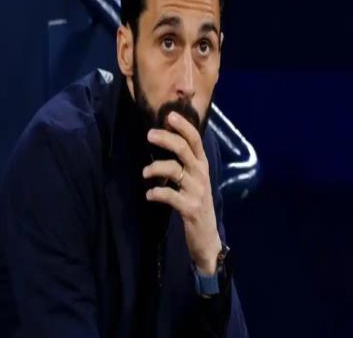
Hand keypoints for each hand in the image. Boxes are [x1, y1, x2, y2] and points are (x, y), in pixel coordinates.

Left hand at [143, 111, 221, 275]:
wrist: (208, 237)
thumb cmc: (196, 203)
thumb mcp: (194, 180)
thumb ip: (185, 162)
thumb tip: (168, 140)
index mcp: (202, 165)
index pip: (196, 140)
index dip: (183, 126)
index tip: (169, 115)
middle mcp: (201, 174)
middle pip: (184, 149)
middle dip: (166, 139)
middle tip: (149, 134)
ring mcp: (197, 191)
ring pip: (175, 170)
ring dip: (155, 168)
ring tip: (144, 173)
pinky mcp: (191, 208)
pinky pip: (170, 195)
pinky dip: (156, 192)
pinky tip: (149, 194)